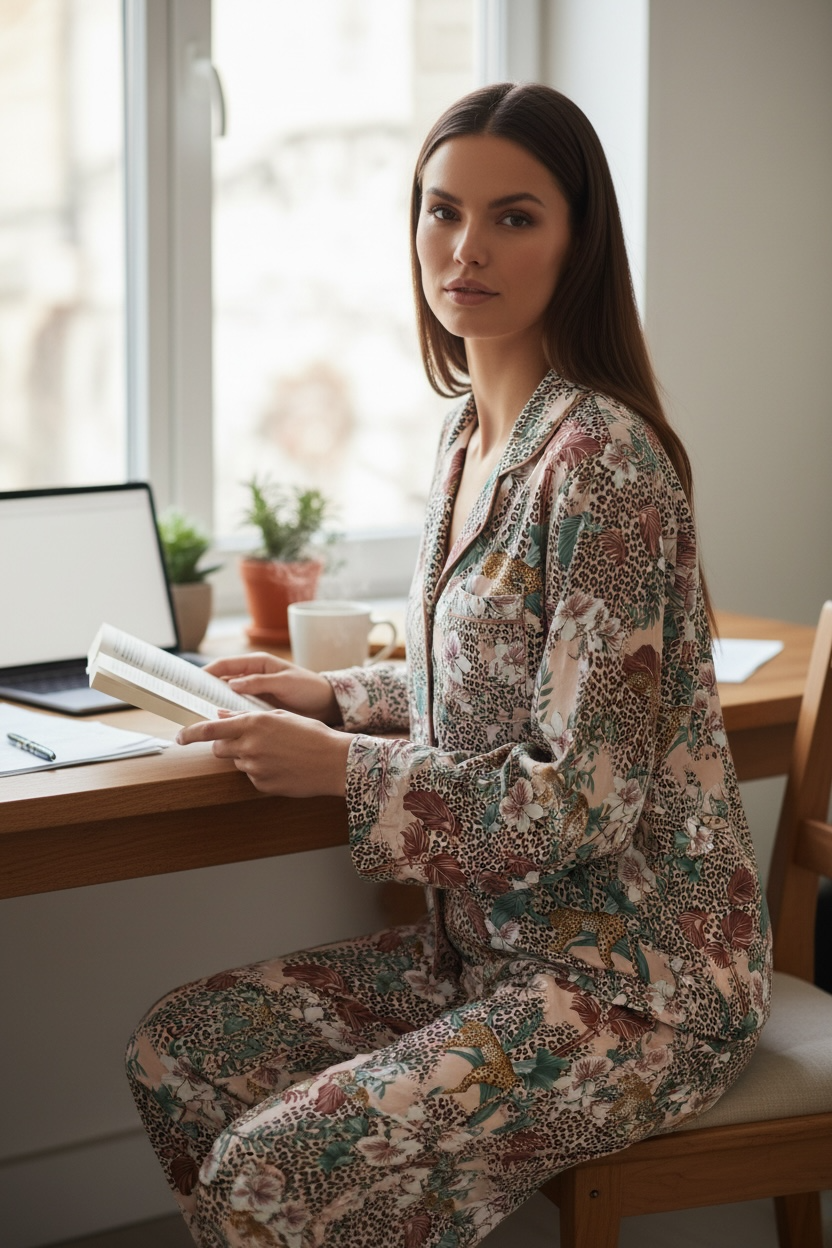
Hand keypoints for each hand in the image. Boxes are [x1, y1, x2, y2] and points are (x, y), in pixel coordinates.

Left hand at [176, 709, 350, 796]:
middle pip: (219, 748)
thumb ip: (247, 716)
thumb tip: (221, 716)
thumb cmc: (312, 735)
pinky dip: (261, 771)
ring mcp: (255, 769)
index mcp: (253, 725)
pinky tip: (282, 766)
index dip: (190, 733)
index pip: (210, 729)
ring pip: (238, 762)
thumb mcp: (280, 717)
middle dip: (227, 744)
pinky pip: (252, 776)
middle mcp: (249, 747)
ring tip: (277, 753)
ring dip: (248, 757)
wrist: (334, 763)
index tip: (179, 737)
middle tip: (249, 740)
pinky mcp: (262, 785)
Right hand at [204, 652, 341, 723]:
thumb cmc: (308, 688)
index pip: (225, 665)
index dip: (207, 672)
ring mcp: (254, 692)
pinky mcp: (258, 707)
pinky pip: (238, 709)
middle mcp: (252, 677)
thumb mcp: (286, 682)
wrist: (326, 704)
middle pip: (222, 681)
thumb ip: (260, 682)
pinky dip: (229, 715)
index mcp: (258, 663)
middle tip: (189, 701)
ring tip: (198, 715)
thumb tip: (231, 683)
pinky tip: (220, 725)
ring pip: (227, 697)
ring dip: (215, 704)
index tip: (191, 682)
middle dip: (205, 689)